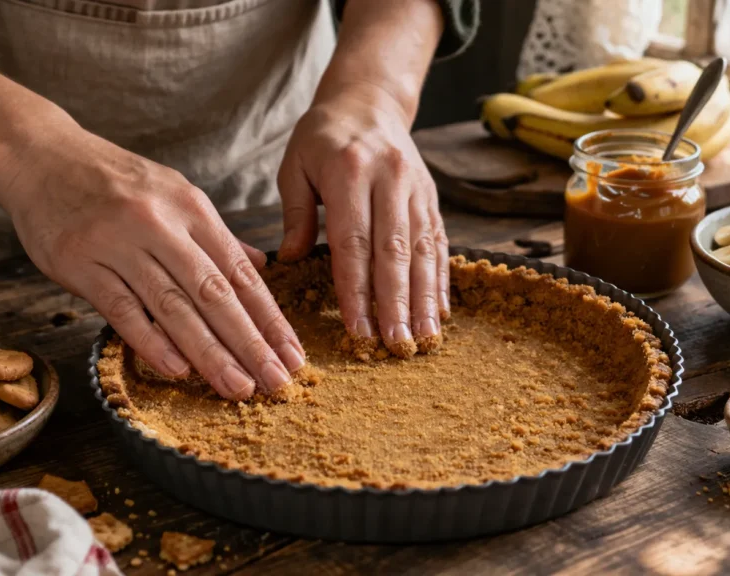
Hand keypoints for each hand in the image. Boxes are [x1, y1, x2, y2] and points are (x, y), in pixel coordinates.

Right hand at [2, 129, 304, 399]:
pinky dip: (151, 341)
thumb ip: (215, 236)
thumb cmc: (114, 181)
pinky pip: (122, 308)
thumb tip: (259, 268)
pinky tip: (178, 369)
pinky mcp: (80, 262)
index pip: (240, 273)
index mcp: (192, 209)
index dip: (270, 318)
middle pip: (214, 294)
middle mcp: (161, 225)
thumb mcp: (174, 194)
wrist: (41, 155)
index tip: (293, 353)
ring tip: (238, 387)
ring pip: (173, 306)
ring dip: (210, 353)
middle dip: (250, 343)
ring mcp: (119, 243)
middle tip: (277, 381)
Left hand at [277, 83, 449, 354]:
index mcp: (349, 171)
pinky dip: (440, 278)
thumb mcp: (295, 165)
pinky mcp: (432, 196)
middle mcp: (389, 179)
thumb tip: (289, 260)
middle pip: (393, 251)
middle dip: (395, 303)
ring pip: (422, 250)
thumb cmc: (322, 137)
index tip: (357, 328)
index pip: (352, 242)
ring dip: (424, 298)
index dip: (356, 290)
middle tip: (395, 344)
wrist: (369, 100)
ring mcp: (416, 188)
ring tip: (424, 337)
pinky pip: (438, 241)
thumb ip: (294, 212)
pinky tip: (440, 310)